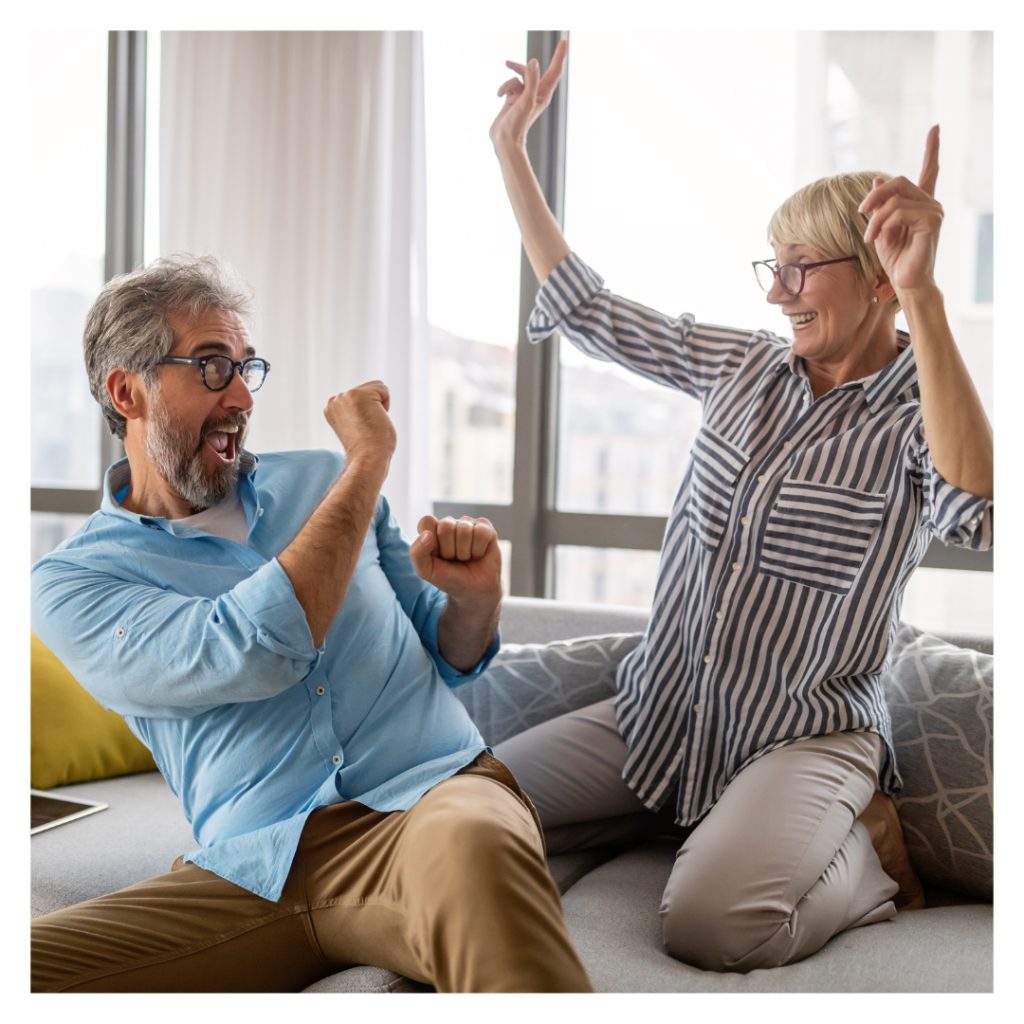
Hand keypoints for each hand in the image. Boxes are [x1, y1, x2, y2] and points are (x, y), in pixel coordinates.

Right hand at [323, 380, 396, 468]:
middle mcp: (335, 400)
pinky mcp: (357, 394)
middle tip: (367, 428)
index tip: (362, 430)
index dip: (369, 412)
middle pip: (370, 389)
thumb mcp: (357, 425)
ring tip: (371, 424)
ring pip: (377, 388)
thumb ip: (358, 411)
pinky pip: (384, 389)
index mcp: (332, 407)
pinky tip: (375, 420)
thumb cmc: (368, 448)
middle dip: (374, 407)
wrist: (367, 459)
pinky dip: (386, 405)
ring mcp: (344, 396)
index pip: (361, 396)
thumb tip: (369, 406)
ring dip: (380, 406)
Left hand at [409, 514, 502, 603]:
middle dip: (449, 549)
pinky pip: (481, 533)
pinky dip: (478, 550)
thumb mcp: (426, 571)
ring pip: (464, 530)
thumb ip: (417, 553)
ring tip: (465, 558)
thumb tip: (428, 534)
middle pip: (446, 526)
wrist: (473, 591)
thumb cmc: (448, 578)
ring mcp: (468, 524)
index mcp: (431, 530)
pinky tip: (477, 554)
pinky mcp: (485, 528)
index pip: (427, 521)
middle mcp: (449, 524)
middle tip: (453, 559)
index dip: (432, 541)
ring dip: (464, 552)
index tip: (436, 555)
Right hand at [489, 38, 567, 155]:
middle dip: (530, 64)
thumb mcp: (526, 100)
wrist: (504, 140)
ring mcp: (524, 96)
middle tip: (550, 47)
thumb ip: (531, 81)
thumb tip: (533, 62)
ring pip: (519, 76)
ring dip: (510, 79)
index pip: (554, 71)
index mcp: (543, 94)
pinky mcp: (513, 98)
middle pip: (536, 71)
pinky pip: (509, 84)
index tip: (564, 42)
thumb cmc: (518, 124)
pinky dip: (503, 87)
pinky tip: (499, 96)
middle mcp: (535, 93)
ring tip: (503, 90)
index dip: (559, 56)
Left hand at [859, 125, 942, 295]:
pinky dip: (883, 224)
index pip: (929, 170)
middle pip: (899, 181)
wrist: (906, 283)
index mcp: (920, 203)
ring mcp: (934, 211)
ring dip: (875, 218)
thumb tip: (877, 177)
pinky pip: (899, 211)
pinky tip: (882, 239)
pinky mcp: (932, 221)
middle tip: (861, 212)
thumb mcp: (881, 228)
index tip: (935, 127)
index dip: (932, 149)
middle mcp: (930, 203)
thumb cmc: (895, 260)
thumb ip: (881, 205)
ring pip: (895, 198)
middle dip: (875, 195)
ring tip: (869, 237)